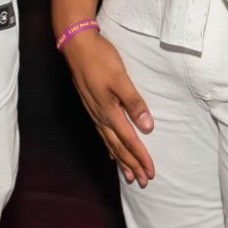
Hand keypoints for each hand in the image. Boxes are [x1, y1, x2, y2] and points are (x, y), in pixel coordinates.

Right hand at [62, 31, 155, 185]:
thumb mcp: (121, 79)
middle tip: (143, 181)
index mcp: (109, 112)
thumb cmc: (100, 59)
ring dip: (121, 160)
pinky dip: (109, 147)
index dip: (141, 157)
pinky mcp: (91, 106)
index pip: (129, 141)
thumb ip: (134, 103)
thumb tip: (147, 127)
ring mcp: (94, 112)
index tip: (151, 173)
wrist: (76, 46)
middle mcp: (101, 117)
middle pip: (118, 147)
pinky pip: (102, 135)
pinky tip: (111, 152)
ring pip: (110, 143)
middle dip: (132, 165)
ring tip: (129, 175)